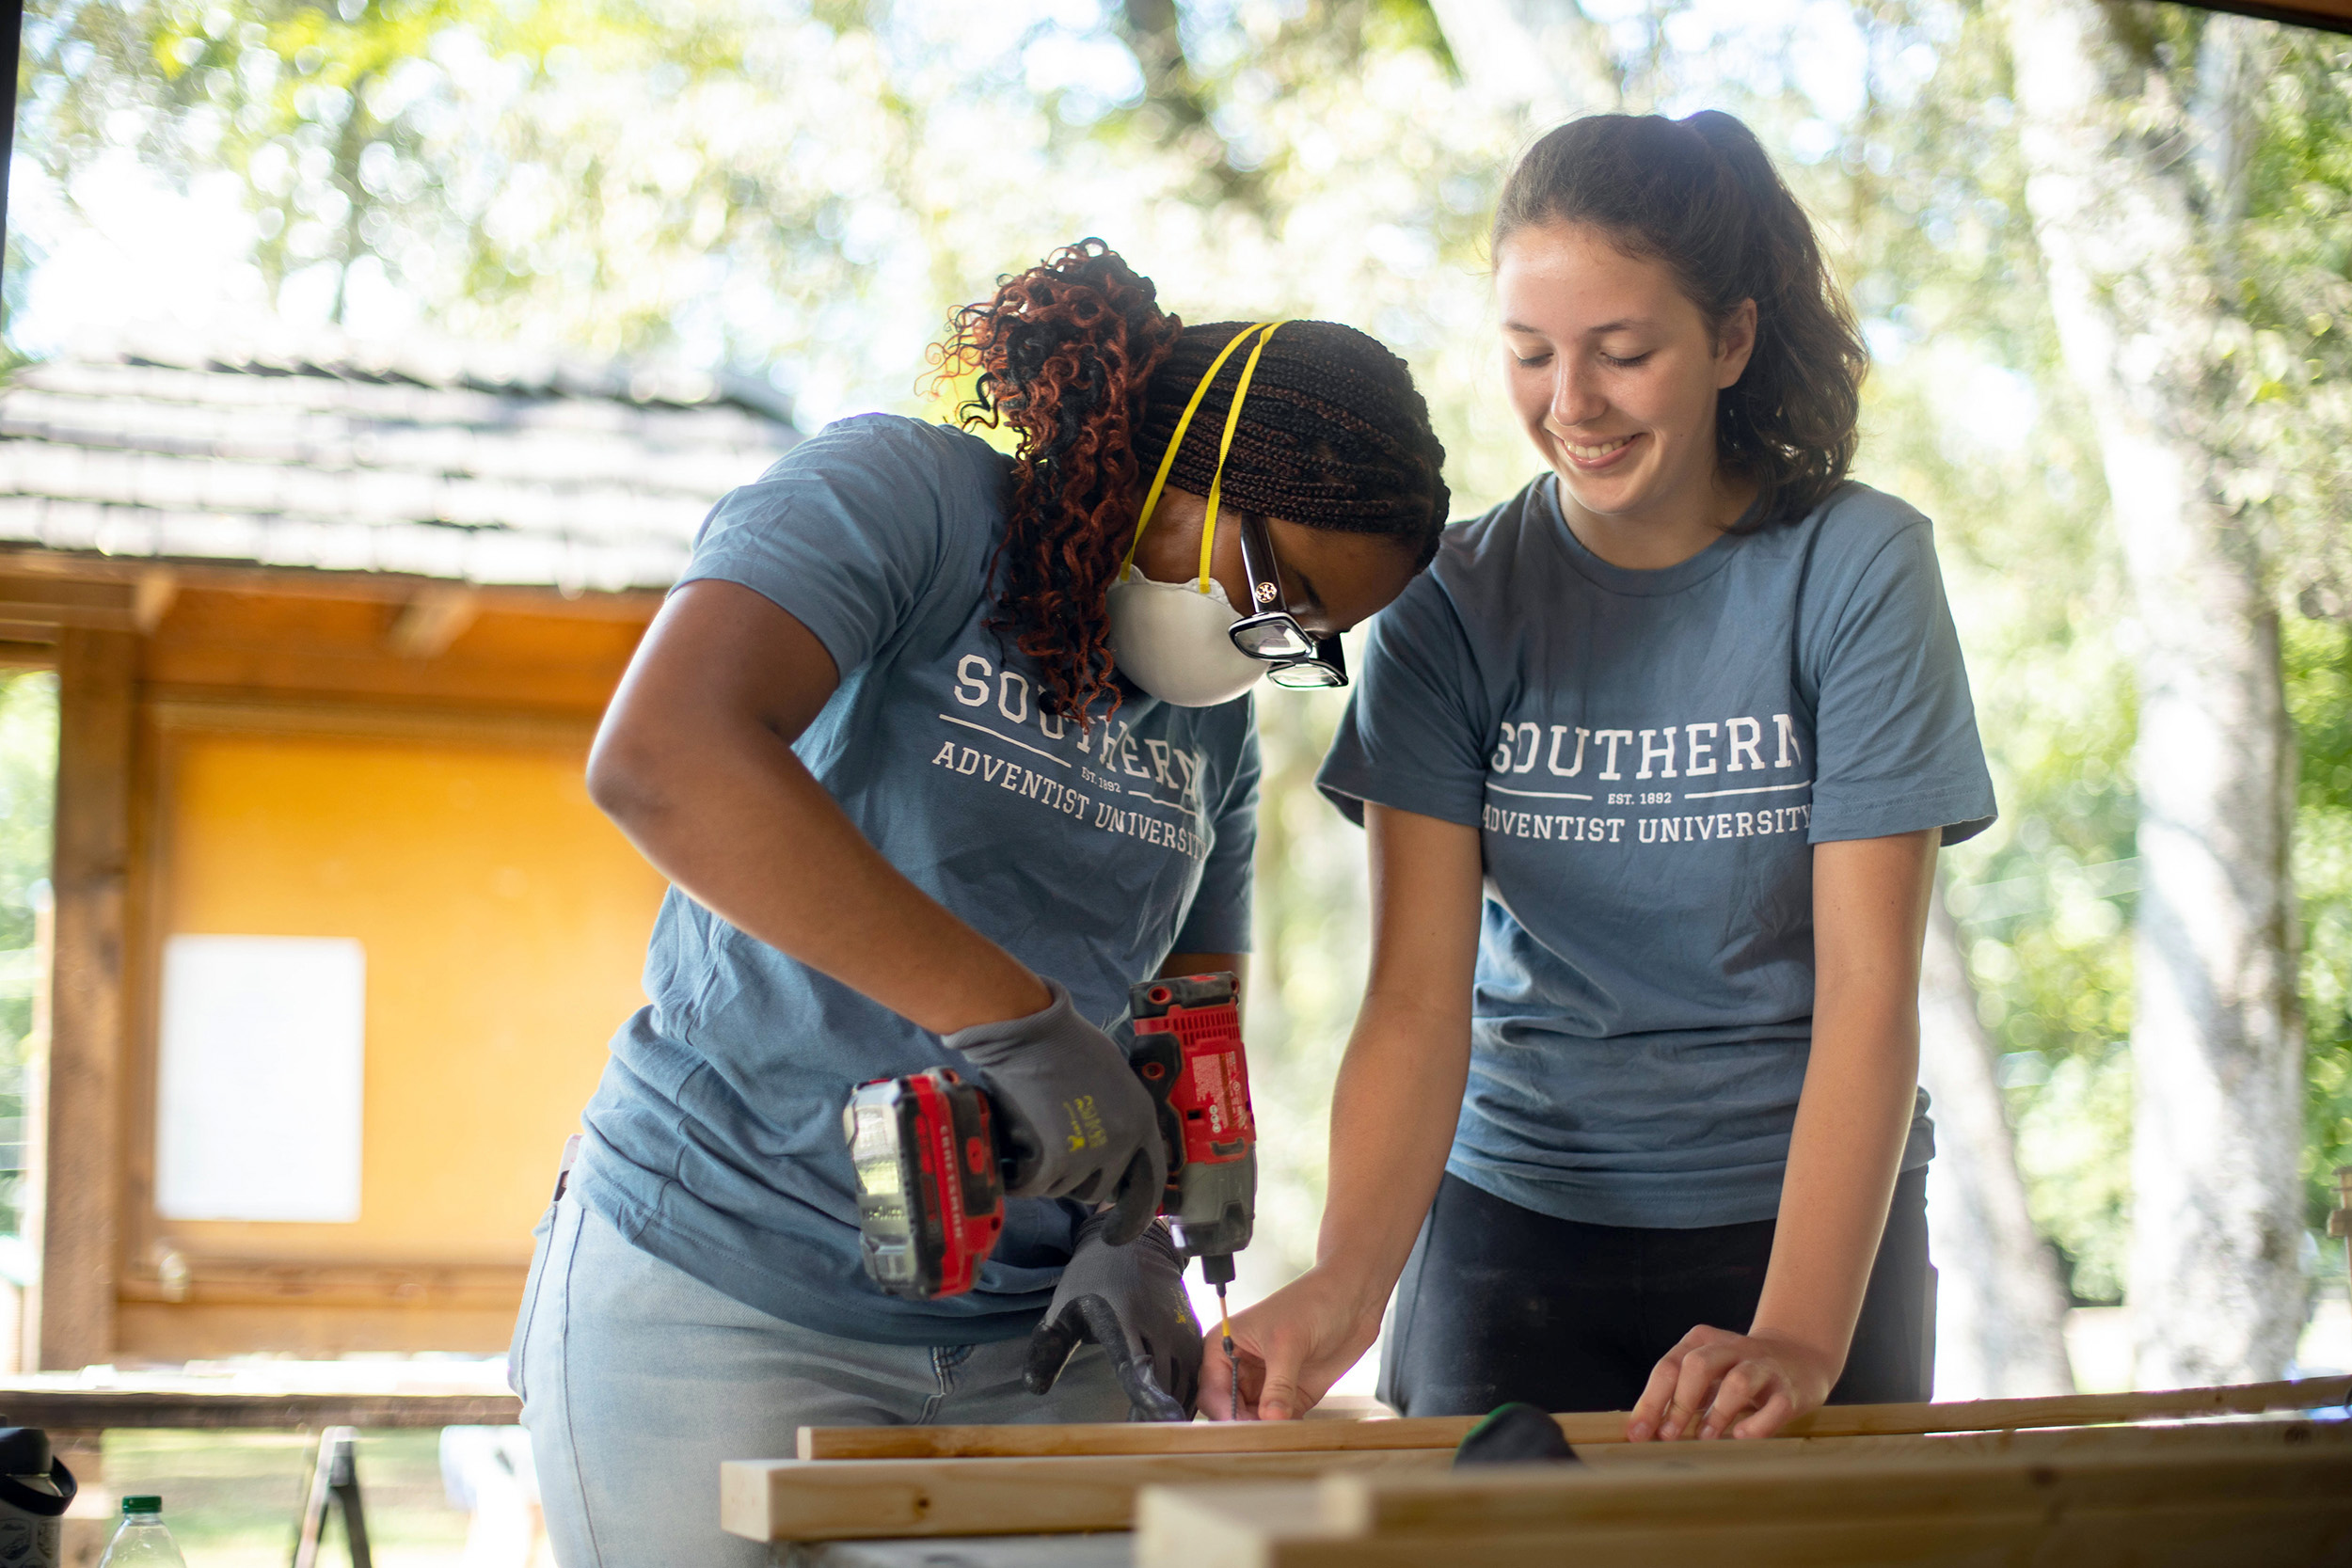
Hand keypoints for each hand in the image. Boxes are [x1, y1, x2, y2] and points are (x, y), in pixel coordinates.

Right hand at [943, 979, 1167, 1242]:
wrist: (1031, 1035)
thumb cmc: (1067, 1046)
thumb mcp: (1113, 1079)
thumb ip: (1120, 1117)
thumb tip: (1115, 1153)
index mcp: (1142, 1120)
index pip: (1151, 1180)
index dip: (1136, 1209)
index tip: (1120, 1230)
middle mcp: (1123, 1142)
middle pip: (1099, 1190)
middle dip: (1076, 1178)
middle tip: (1053, 1149)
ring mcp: (1090, 1153)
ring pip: (1063, 1189)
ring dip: (1046, 1172)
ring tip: (1034, 1132)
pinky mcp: (1055, 1159)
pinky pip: (1034, 1186)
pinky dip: (1020, 1176)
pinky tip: (1014, 1150)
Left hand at [1024, 1214, 1200, 1420]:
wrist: (1136, 1244)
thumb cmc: (1092, 1279)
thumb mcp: (1063, 1308)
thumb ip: (1048, 1347)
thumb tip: (1033, 1387)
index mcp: (1121, 1317)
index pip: (1136, 1364)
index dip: (1147, 1396)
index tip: (1155, 1423)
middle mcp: (1157, 1323)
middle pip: (1164, 1381)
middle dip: (1156, 1416)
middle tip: (1142, 1442)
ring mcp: (1179, 1327)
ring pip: (1184, 1380)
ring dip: (1173, 1409)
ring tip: (1157, 1434)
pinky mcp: (1193, 1332)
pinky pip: (1196, 1372)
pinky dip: (1187, 1396)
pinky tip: (1173, 1414)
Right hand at [1196, 1267, 1382, 1421]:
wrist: (1352, 1299)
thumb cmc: (1313, 1302)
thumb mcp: (1289, 1343)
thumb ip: (1279, 1385)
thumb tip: (1271, 1419)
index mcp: (1224, 1345)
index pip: (1211, 1389)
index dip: (1223, 1411)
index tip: (1241, 1429)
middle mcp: (1240, 1367)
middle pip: (1228, 1410)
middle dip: (1243, 1425)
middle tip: (1261, 1438)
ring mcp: (1265, 1383)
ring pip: (1252, 1420)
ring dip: (1264, 1431)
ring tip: (1278, 1439)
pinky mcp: (1289, 1395)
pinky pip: (1279, 1421)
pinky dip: (1284, 1431)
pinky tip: (1292, 1435)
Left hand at [1628, 1324, 1840, 1440]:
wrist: (1799, 1357)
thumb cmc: (1738, 1373)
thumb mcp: (1706, 1376)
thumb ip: (1679, 1396)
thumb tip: (1643, 1431)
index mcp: (1701, 1342)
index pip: (1668, 1367)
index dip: (1650, 1402)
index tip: (1638, 1434)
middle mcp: (1731, 1348)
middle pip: (1698, 1366)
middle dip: (1679, 1403)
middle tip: (1668, 1436)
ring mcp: (1762, 1367)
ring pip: (1738, 1382)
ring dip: (1718, 1412)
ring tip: (1705, 1437)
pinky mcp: (1789, 1389)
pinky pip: (1775, 1405)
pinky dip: (1758, 1422)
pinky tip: (1742, 1436)